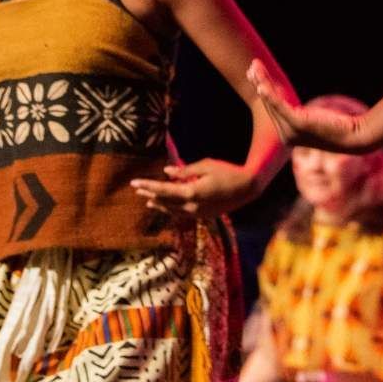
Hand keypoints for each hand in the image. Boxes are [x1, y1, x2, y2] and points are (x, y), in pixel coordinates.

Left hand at [130, 158, 258, 218]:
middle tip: (138, 191)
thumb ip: (185, 171)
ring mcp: (198, 213)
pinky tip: (168, 206)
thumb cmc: (227, 172)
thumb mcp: (206, 166)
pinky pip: (183, 213)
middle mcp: (192, 206)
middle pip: (166, 202)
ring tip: (149, 202)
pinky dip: (173, 209)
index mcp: (191, 192)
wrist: (247, 188)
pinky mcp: (204, 215)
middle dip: (151, 195)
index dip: (148, 186)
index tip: (135, 183)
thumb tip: (167, 172)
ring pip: (173, 211)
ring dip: (160, 205)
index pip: (164, 190)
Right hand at [245, 59, 374, 153]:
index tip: (256, 73)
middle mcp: (285, 135)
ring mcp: (291, 132)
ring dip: (263, 83)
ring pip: (273, 103)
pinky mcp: (298, 126)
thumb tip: (290, 99)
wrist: (354, 137)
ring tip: (255, 67)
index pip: (272, 107)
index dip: (264, 89)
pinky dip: (270, 95)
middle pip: (269, 103)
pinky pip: (280, 107)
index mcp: (287, 133)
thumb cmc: (336, 126)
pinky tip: (263, 86)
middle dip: (260, 82)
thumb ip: (298, 112)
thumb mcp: (313, 116)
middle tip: (252, 65)